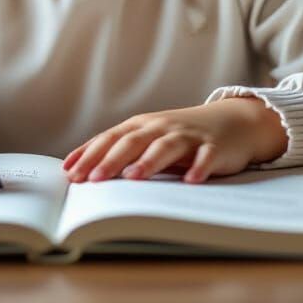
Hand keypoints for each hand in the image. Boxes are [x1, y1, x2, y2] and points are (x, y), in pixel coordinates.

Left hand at [62, 97, 287, 184]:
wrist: (232, 121)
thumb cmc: (182, 135)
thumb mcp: (150, 139)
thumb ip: (123, 152)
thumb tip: (84, 171)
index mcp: (142, 126)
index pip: (110, 139)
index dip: (89, 154)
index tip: (70, 173)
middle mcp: (161, 127)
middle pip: (132, 142)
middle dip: (110, 160)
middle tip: (92, 180)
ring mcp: (188, 136)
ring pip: (165, 146)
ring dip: (149, 162)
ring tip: (133, 178)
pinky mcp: (214, 147)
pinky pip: (206, 157)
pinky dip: (199, 168)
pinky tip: (191, 180)